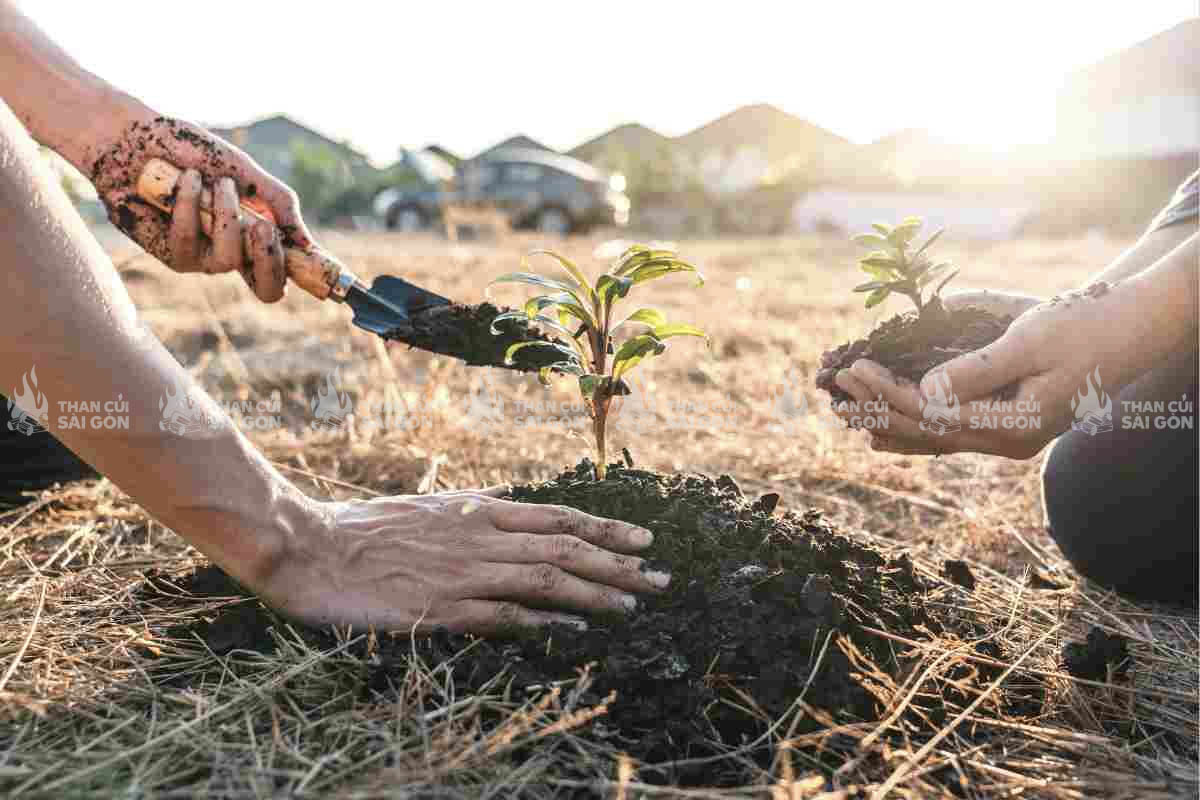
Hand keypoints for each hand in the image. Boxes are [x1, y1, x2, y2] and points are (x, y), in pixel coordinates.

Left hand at [80, 110, 313, 301]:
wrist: (135, 138)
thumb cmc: (191, 151)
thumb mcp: (246, 172)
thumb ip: (279, 204)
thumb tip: (308, 244)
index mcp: (259, 234)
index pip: (292, 268)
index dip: (313, 275)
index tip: (328, 268)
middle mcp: (236, 252)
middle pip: (270, 289)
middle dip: (271, 258)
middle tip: (263, 226)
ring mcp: (204, 257)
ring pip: (232, 260)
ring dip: (226, 215)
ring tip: (215, 183)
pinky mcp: (173, 256)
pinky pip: (190, 244)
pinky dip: (191, 208)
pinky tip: (186, 181)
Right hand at [255, 489, 670, 634]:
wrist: (313, 547)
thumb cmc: (370, 527)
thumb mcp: (434, 506)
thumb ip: (479, 510)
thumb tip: (519, 506)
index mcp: (480, 510)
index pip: (559, 517)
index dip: (607, 527)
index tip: (645, 539)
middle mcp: (481, 537)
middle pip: (566, 548)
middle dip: (620, 564)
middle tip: (661, 578)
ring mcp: (464, 573)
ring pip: (546, 579)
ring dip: (596, 592)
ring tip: (633, 604)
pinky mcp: (442, 608)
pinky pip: (504, 615)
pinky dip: (544, 620)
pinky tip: (573, 628)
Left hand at [834, 284, 1120, 458]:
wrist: (1128, 331)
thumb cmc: (1082, 327)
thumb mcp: (1029, 342)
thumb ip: (978, 371)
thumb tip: (925, 390)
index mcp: (1013, 426)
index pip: (932, 414)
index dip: (887, 392)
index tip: (855, 367)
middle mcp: (1007, 443)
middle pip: (926, 431)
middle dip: (877, 407)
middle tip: (836, 383)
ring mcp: (1007, 440)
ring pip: (933, 439)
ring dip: (886, 423)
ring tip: (844, 412)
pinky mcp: (1005, 427)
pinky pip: (948, 435)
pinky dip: (911, 431)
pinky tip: (880, 435)